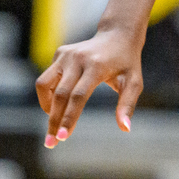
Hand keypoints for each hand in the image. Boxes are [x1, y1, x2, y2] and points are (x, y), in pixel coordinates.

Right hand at [34, 27, 144, 147]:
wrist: (118, 35)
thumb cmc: (128, 63)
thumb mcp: (134, 82)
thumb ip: (127, 105)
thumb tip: (125, 129)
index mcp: (97, 66)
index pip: (78, 96)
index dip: (69, 118)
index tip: (62, 138)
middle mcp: (78, 59)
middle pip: (60, 95)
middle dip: (54, 121)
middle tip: (51, 143)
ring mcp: (66, 55)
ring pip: (44, 85)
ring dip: (47, 106)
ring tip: (55, 122)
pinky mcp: (59, 53)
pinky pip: (47, 78)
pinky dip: (49, 94)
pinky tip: (59, 103)